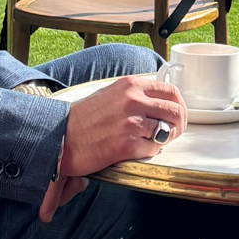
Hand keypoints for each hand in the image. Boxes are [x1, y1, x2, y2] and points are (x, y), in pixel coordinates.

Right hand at [37, 73, 185, 223]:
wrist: (59, 138)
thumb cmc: (82, 119)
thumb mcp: (110, 94)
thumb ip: (135, 95)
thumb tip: (160, 103)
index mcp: (130, 85)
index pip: (171, 92)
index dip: (179, 106)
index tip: (176, 116)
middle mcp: (132, 101)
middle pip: (176, 112)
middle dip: (178, 126)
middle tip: (171, 133)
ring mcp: (130, 123)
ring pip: (166, 132)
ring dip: (160, 140)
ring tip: (146, 142)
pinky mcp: (126, 145)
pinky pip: (153, 150)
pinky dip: (148, 153)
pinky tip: (134, 150)